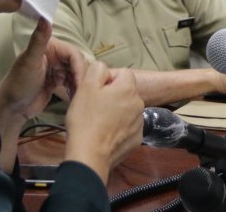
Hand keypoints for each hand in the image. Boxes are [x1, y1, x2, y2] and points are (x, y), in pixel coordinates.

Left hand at [0, 19, 82, 123]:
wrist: (12, 108)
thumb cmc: (18, 83)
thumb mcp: (29, 61)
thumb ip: (39, 39)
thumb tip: (45, 17)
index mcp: (49, 46)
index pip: (73, 53)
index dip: (79, 67)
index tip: (80, 83)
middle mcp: (54, 55)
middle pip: (77, 63)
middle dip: (80, 77)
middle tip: (81, 92)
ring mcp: (56, 69)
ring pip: (76, 73)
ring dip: (79, 84)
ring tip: (77, 96)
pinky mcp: (57, 81)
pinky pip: (72, 82)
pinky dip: (75, 89)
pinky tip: (74, 97)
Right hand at [64, 62, 143, 182]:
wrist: (89, 155)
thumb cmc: (86, 119)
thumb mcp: (85, 86)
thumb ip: (97, 69)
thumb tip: (104, 69)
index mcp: (128, 88)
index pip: (123, 73)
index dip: (107, 79)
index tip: (95, 91)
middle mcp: (139, 103)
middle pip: (125, 92)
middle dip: (112, 96)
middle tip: (95, 107)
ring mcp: (139, 122)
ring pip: (127, 109)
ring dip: (116, 111)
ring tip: (99, 122)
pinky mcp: (137, 139)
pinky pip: (128, 127)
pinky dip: (119, 128)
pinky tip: (105, 134)